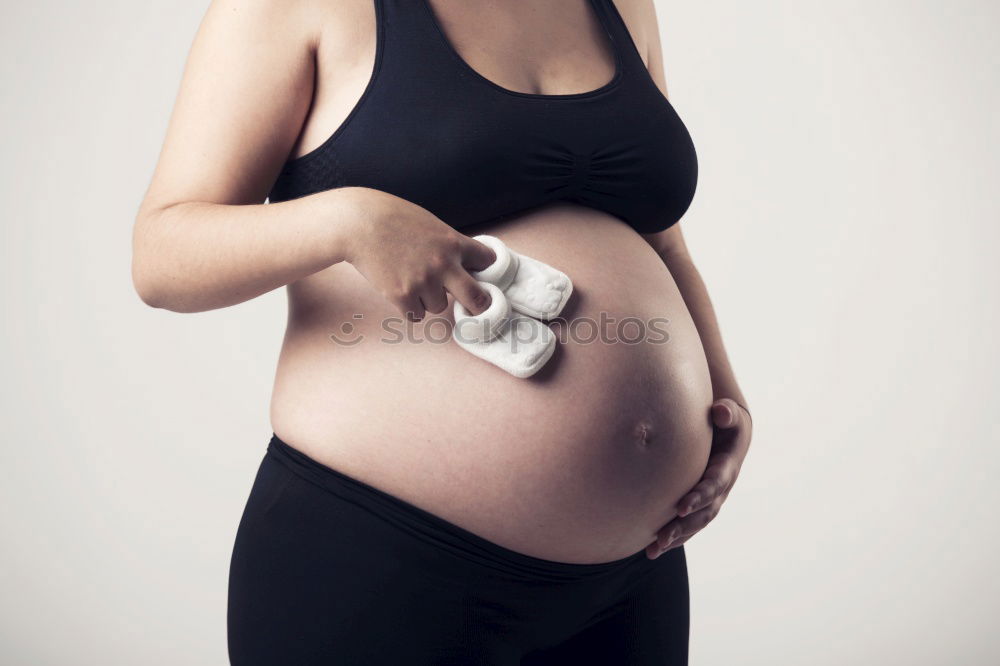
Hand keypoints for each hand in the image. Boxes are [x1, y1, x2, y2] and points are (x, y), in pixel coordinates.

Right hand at [340, 189, 497, 320]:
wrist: (359, 222)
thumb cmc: (394, 218)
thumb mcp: (431, 224)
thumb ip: (449, 244)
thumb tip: (465, 265)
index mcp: (454, 242)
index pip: (488, 261)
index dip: (484, 269)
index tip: (480, 275)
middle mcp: (443, 264)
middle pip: (477, 298)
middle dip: (480, 306)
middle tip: (479, 310)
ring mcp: (423, 282)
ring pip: (438, 306)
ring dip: (428, 299)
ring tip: (410, 279)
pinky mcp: (401, 296)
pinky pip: (416, 315)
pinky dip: (409, 308)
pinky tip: (398, 289)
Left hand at [646, 398, 752, 559]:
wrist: (729, 435)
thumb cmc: (725, 422)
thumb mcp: (731, 416)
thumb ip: (728, 414)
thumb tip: (721, 411)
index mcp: (727, 468)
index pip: (714, 485)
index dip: (700, 496)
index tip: (681, 507)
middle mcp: (720, 489)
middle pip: (704, 512)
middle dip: (684, 526)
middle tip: (662, 537)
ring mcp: (711, 500)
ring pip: (695, 524)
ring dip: (676, 537)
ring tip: (654, 549)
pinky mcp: (700, 505)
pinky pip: (687, 525)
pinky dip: (672, 537)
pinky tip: (651, 549)